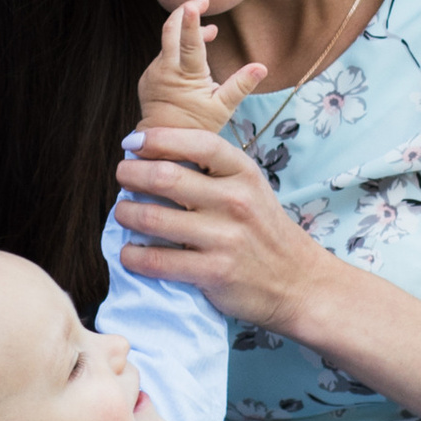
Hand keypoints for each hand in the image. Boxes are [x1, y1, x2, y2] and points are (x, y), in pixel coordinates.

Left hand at [113, 125, 337, 331]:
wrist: (298, 282)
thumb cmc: (264, 231)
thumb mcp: (250, 188)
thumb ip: (213, 171)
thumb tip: (156, 155)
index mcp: (244, 173)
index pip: (197, 142)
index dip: (158, 138)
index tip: (133, 142)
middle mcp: (235, 201)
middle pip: (166, 177)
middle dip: (131, 174)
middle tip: (122, 176)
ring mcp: (224, 238)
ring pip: (153, 218)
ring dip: (126, 213)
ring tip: (123, 213)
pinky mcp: (213, 272)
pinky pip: (157, 260)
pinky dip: (133, 255)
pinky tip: (130, 252)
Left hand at [135, 0, 265, 134]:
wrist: (163, 143)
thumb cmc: (196, 127)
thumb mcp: (223, 108)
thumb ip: (241, 85)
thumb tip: (261, 67)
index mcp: (185, 75)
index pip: (188, 42)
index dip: (191, 20)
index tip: (196, 3)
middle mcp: (165, 70)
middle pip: (170, 29)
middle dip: (186, 11)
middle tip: (203, 1)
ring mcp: (154, 72)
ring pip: (168, 42)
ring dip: (187, 32)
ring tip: (211, 32)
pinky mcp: (149, 77)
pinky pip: (164, 55)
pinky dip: (178, 49)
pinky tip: (194, 54)